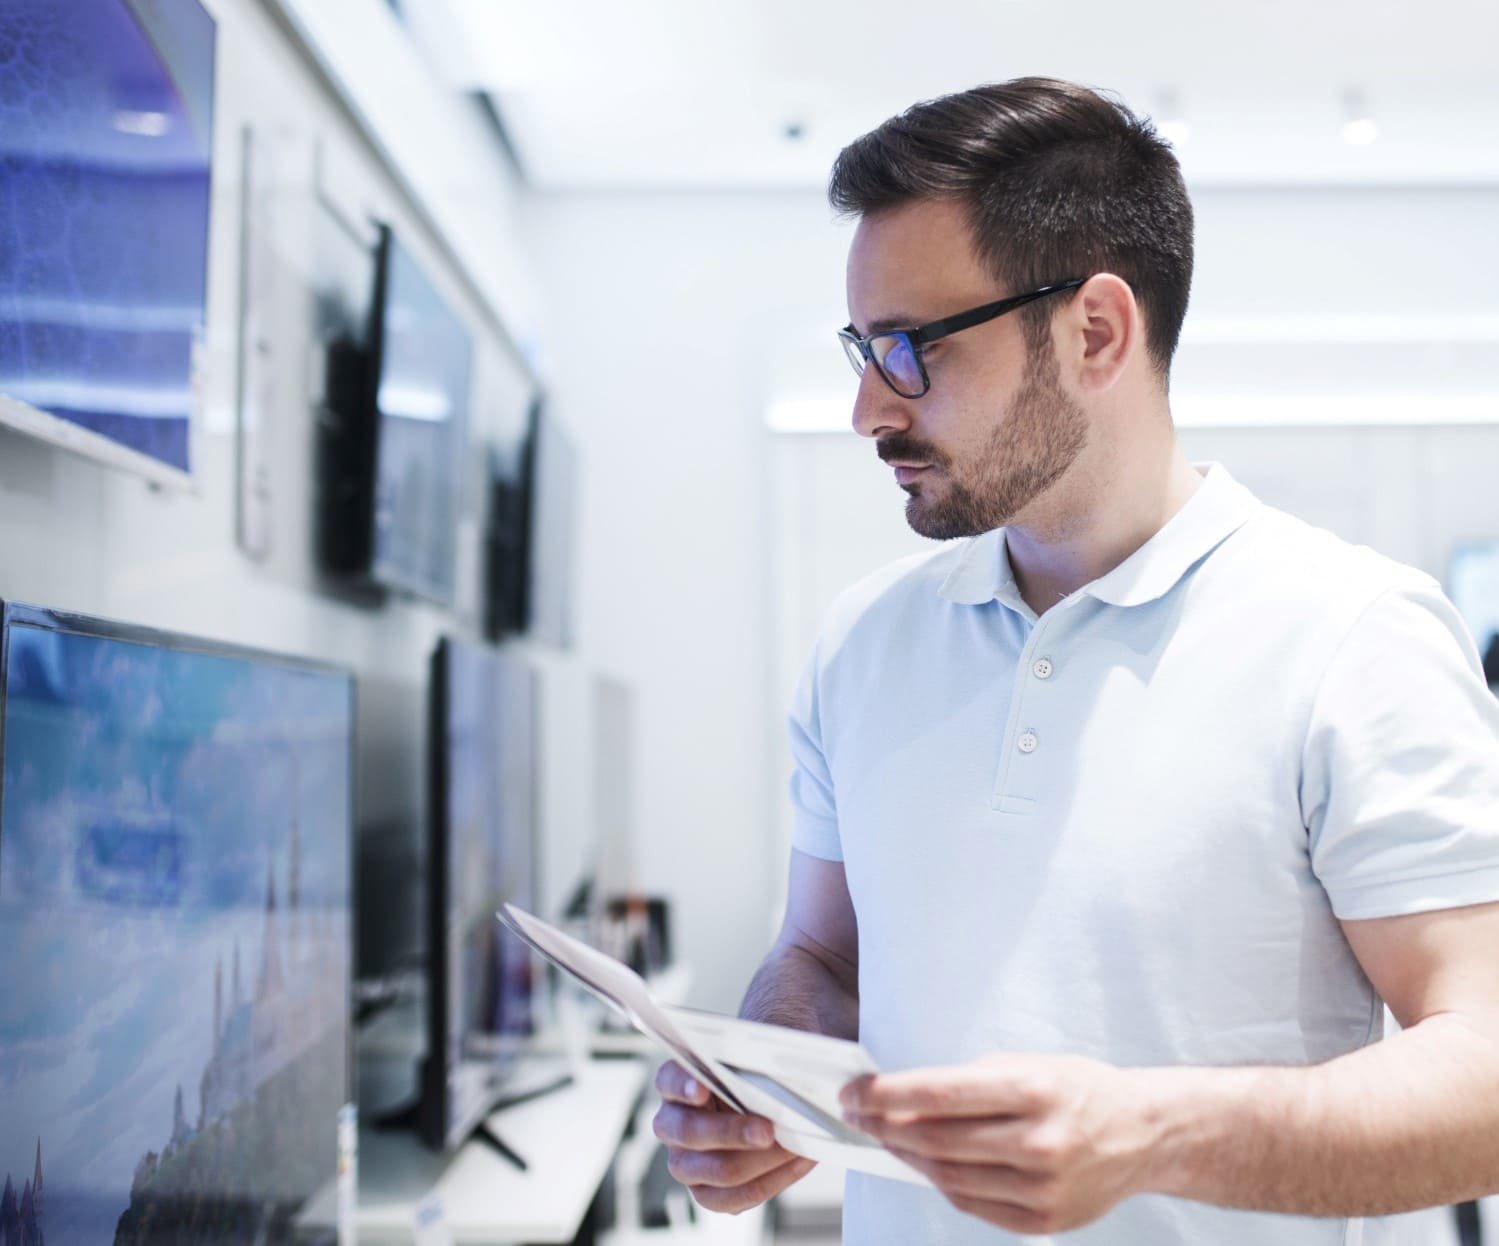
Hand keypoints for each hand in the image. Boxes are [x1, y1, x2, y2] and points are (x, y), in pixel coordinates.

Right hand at [652, 1060, 816, 1212]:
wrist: (768, 1088)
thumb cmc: (758, 1067)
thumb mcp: (758, 1054)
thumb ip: (761, 1061)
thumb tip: (787, 1079)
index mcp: (675, 1080)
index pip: (669, 1080)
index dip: (683, 1087)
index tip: (702, 1090)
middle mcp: (672, 1121)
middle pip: (689, 1132)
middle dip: (732, 1133)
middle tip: (768, 1130)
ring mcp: (685, 1160)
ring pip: (714, 1172)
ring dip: (759, 1163)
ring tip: (794, 1148)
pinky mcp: (707, 1190)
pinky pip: (733, 1199)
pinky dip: (772, 1181)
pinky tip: (799, 1161)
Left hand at [840, 1052, 1160, 1234]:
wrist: (1141, 1134)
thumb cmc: (1077, 1090)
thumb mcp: (1028, 1064)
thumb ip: (969, 1083)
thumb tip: (903, 1097)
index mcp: (1033, 1090)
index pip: (940, 1094)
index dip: (886, 1095)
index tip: (853, 1093)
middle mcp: (1038, 1141)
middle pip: (937, 1139)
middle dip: (885, 1125)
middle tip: (858, 1115)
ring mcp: (1042, 1188)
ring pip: (948, 1176)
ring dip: (907, 1156)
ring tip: (885, 1137)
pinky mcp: (1043, 1220)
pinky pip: (972, 1203)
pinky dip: (942, 1183)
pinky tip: (926, 1164)